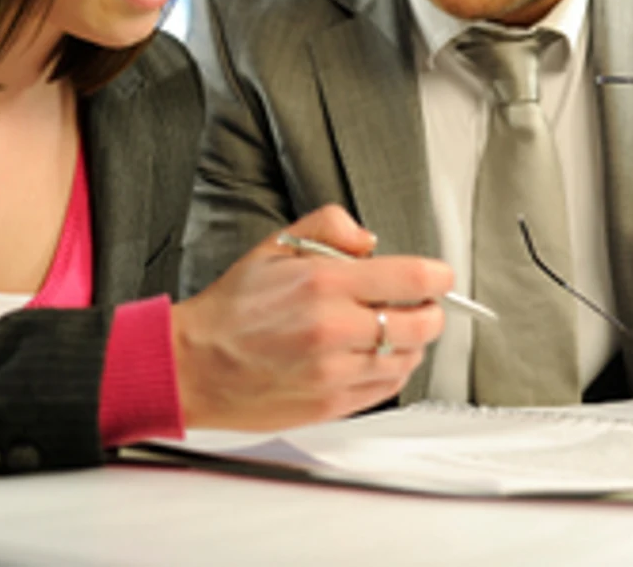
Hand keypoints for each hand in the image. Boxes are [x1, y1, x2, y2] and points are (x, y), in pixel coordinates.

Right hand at [169, 204, 453, 430]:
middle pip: (424, 324)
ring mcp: (335, 373)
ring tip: (386, 330)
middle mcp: (334, 330)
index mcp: (323, 285)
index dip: (438, 276)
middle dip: (428, 310)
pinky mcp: (332, 404)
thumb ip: (328, 227)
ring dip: (409, 342)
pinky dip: (391, 371)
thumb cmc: (230, 310)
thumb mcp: (273, 246)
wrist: (194, 364)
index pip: (414, 279)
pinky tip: (371, 356)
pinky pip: (387, 388)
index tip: (438, 276)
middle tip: (416, 304)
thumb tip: (369, 240)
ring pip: (409, 359)